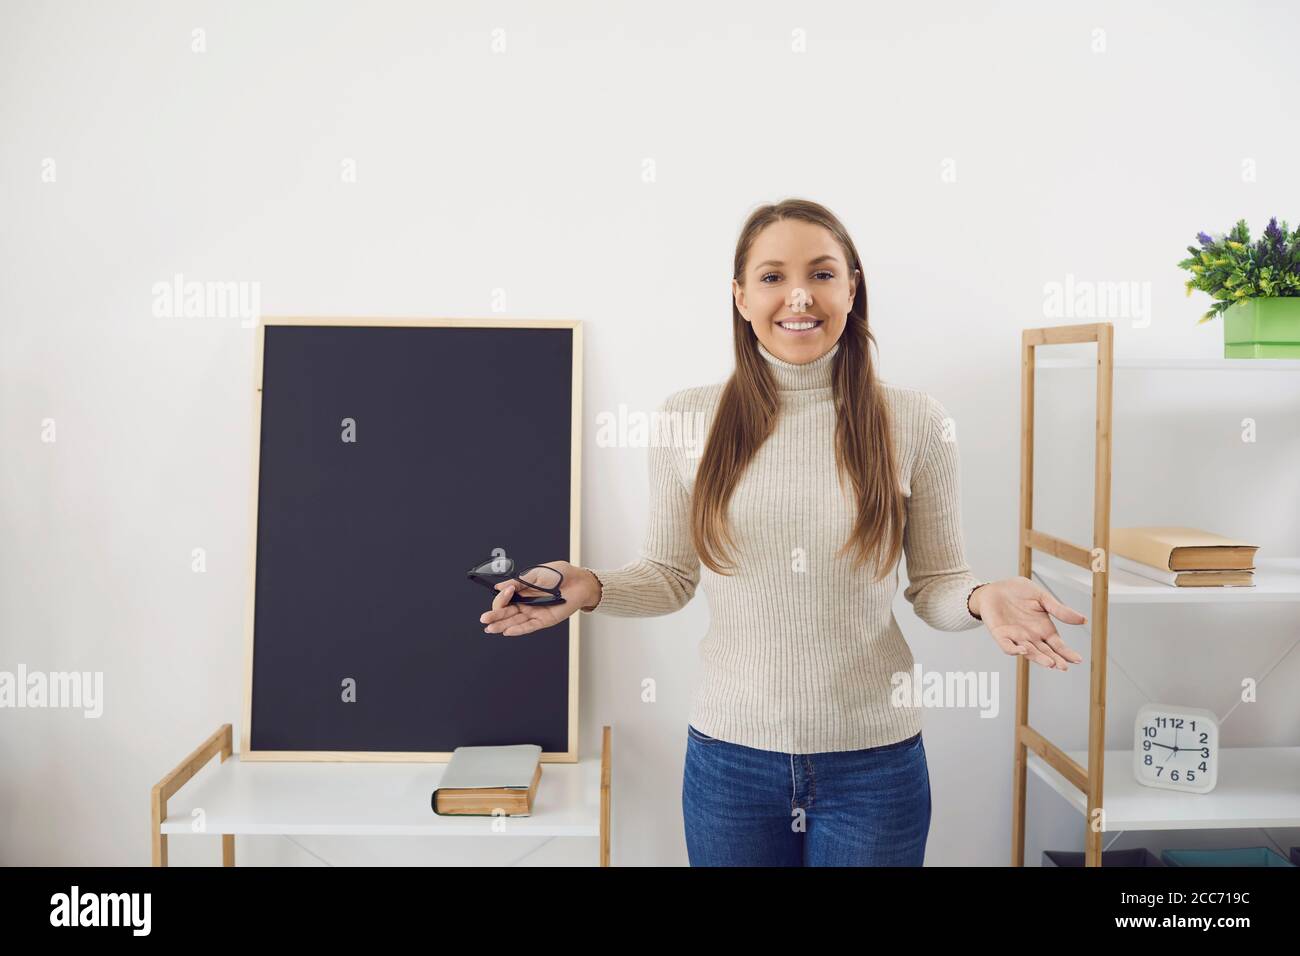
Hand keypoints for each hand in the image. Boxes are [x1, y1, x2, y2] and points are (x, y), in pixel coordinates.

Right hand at [478, 559, 594, 636]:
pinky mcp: (545, 620)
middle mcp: (526, 604)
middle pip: (506, 613)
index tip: (506, 590)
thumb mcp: (534, 574)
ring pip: (515, 622)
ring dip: (502, 625)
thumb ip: (516, 582)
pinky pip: (530, 626)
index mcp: (521, 592)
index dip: (502, 597)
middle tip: (484, 619)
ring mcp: (534, 613)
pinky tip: (508, 631)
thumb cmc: (558, 574)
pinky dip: (519, 629)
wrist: (578, 580)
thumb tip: (498, 587)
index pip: (505, 600)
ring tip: (490, 628)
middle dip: (494, 616)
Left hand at [973, 577, 1086, 670]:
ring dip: (1039, 658)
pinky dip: (1014, 650)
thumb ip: (1060, 610)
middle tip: (1063, 666)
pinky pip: (1007, 646)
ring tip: (1050, 662)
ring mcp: (1016, 637)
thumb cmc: (1018, 591)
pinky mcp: (1001, 635)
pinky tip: (1024, 650)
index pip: (1058, 645)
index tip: (1078, 660)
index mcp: (1044, 629)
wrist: (995, 587)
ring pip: (1029, 652)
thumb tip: (1084, 620)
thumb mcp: (1042, 598)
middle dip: (1055, 660)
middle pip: (1046, 652)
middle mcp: (1032, 637)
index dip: (1067, 653)